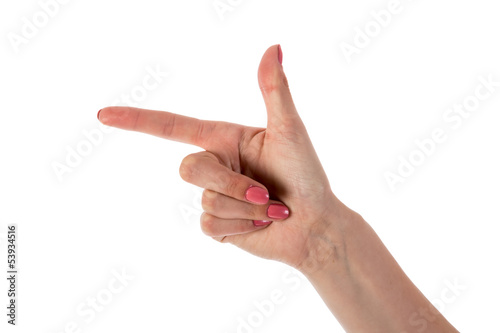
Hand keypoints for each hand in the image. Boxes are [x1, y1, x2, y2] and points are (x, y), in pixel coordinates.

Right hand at [98, 45, 352, 270]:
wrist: (314, 226)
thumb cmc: (307, 175)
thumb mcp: (289, 130)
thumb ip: (275, 90)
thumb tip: (274, 46)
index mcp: (224, 139)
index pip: (173, 126)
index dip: (138, 120)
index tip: (104, 115)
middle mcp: (216, 165)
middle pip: (190, 169)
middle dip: (230, 185)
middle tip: (266, 192)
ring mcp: (213, 196)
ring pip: (204, 201)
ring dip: (244, 207)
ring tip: (272, 208)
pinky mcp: (217, 225)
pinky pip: (209, 226)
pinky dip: (241, 227)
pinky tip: (260, 226)